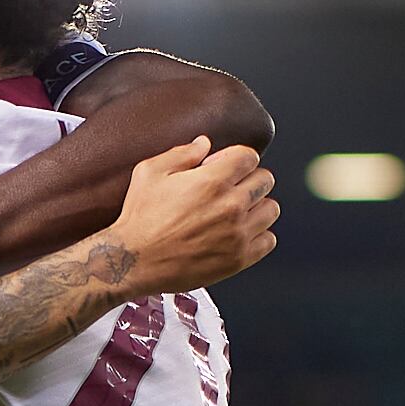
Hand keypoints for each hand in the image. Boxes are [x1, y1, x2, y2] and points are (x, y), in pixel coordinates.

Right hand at [101, 140, 277, 295]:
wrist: (133, 261)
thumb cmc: (139, 218)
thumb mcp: (150, 172)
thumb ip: (182, 154)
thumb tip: (204, 144)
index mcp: (212, 180)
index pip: (249, 156)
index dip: (236, 158)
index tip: (225, 167)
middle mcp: (231, 206)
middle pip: (265, 180)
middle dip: (248, 179)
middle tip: (231, 188)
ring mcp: (237, 234)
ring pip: (271, 209)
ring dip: (257, 207)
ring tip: (237, 212)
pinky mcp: (238, 259)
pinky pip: (269, 240)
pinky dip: (259, 235)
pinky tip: (240, 234)